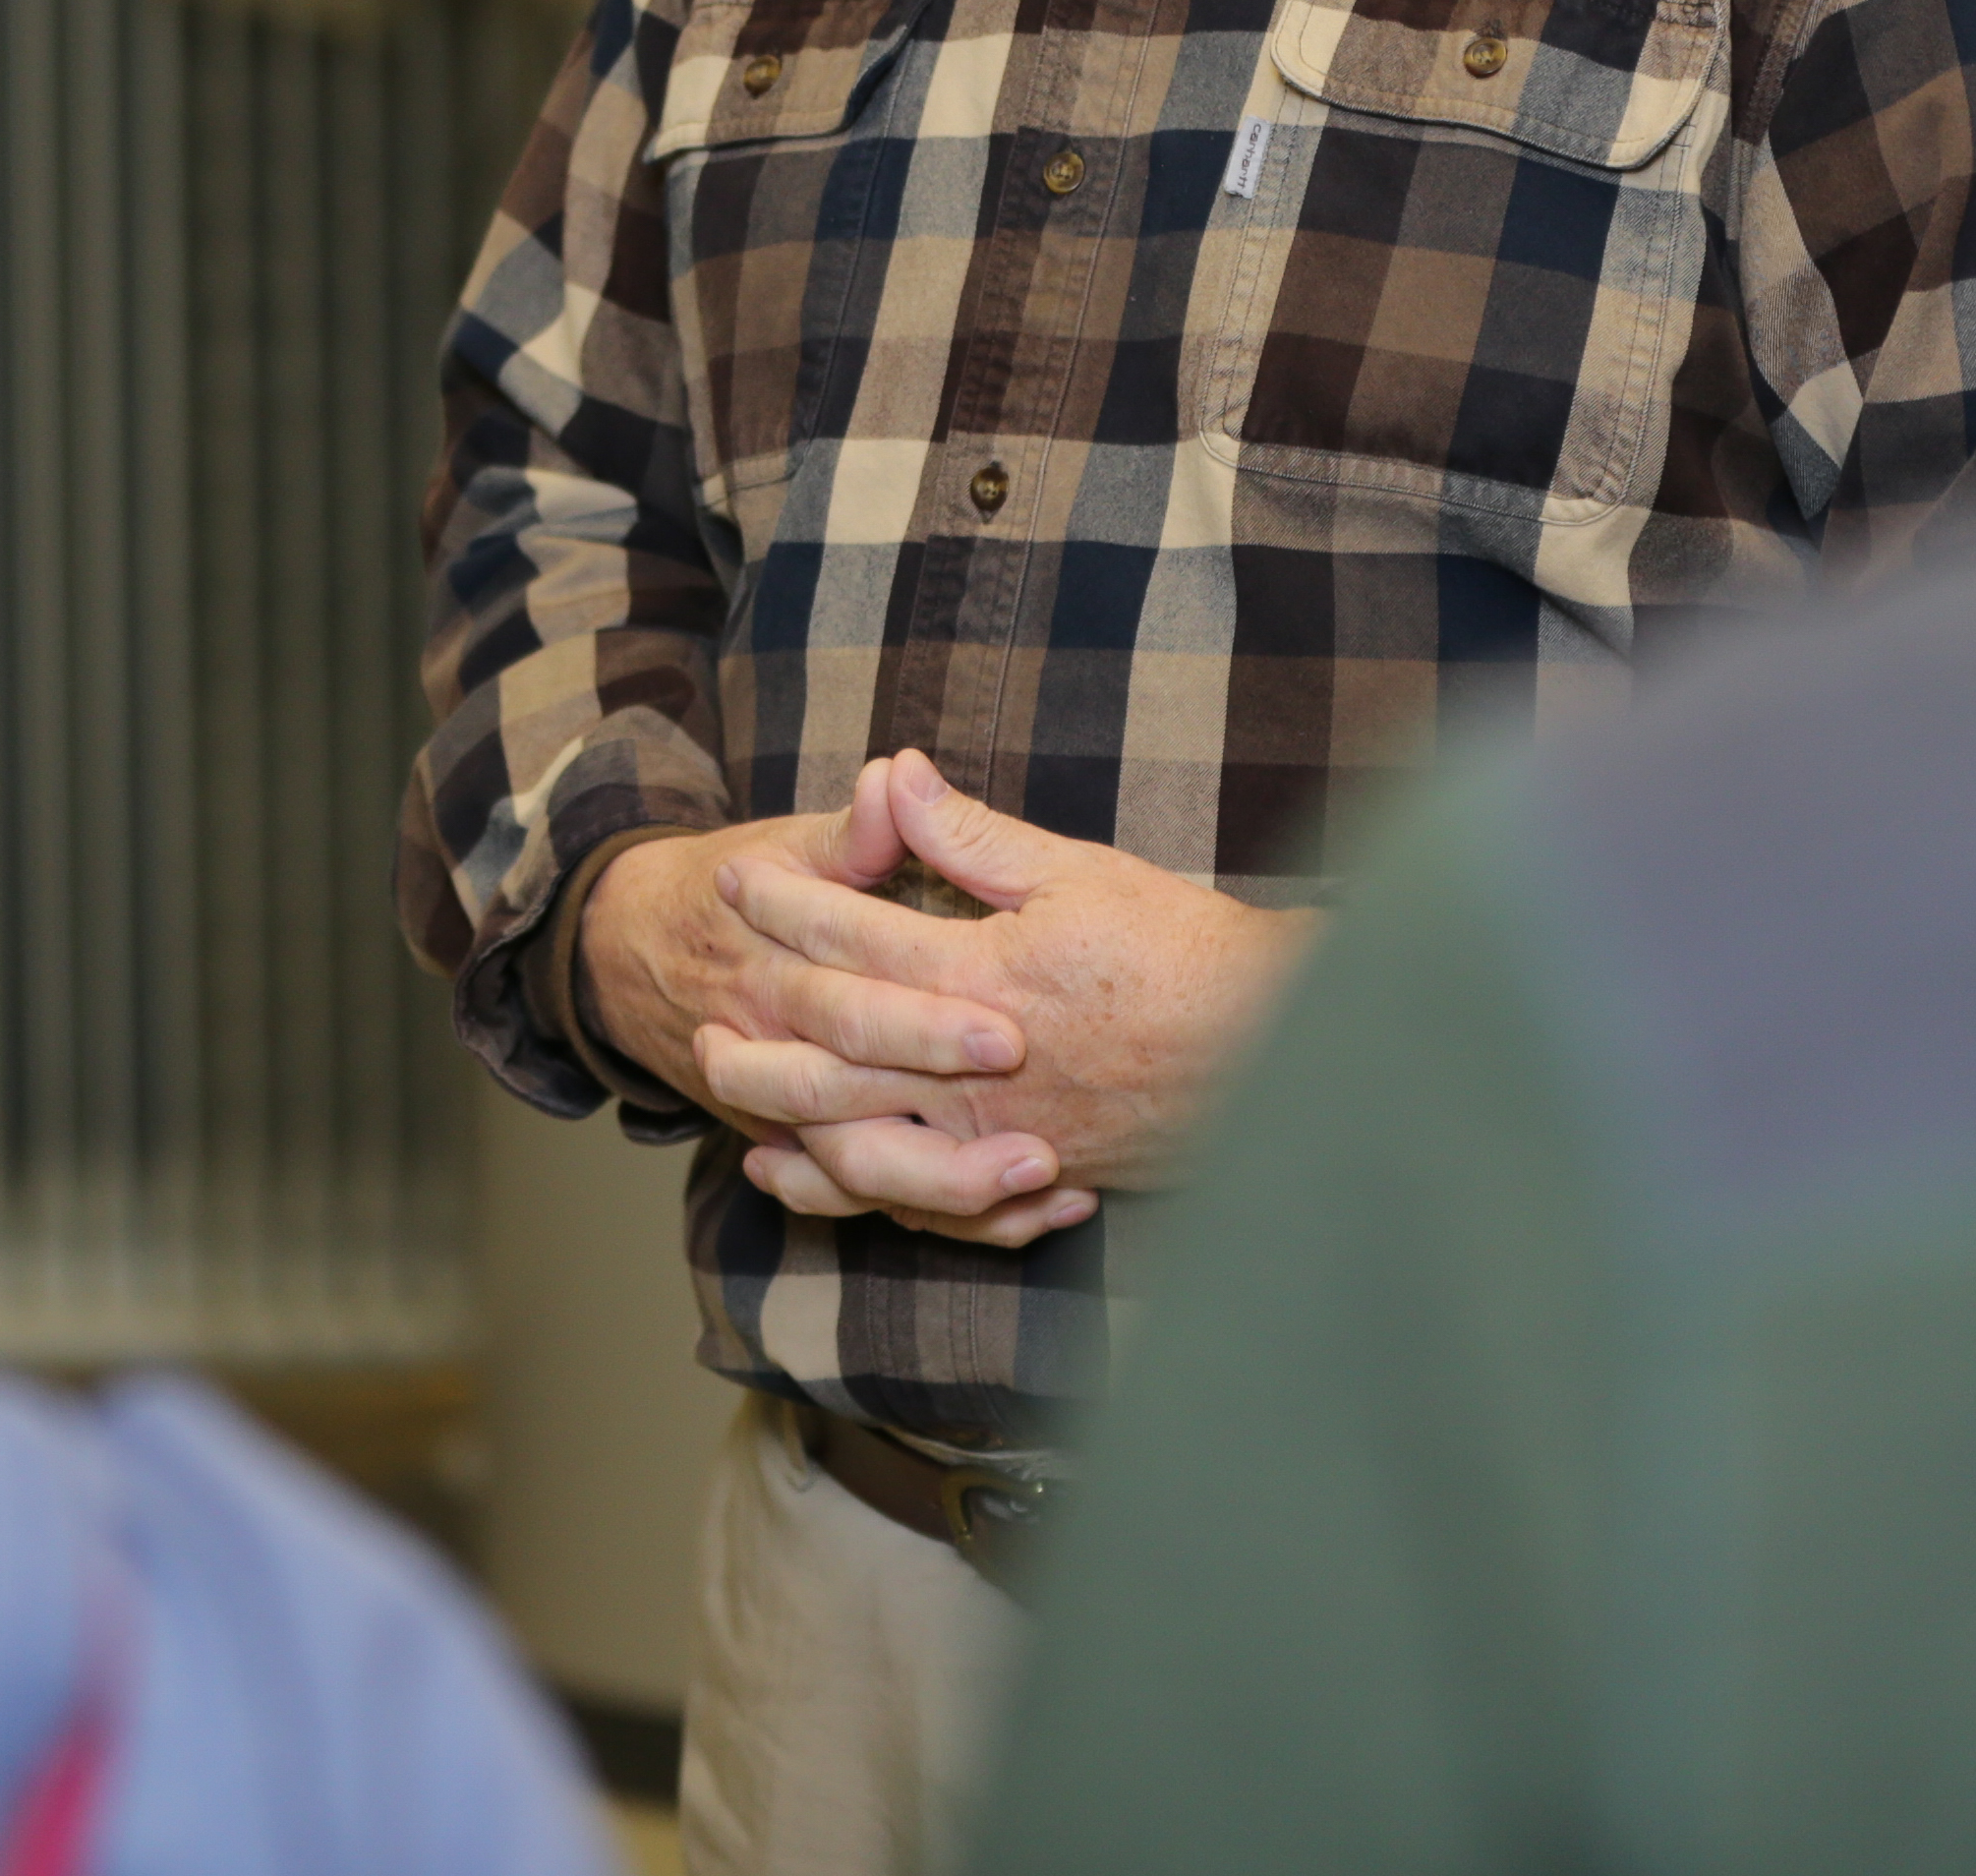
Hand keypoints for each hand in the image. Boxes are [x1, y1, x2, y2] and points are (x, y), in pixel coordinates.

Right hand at [575, 813, 1072, 1244]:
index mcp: (775, 971)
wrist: (631, 950)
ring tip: (1039, 1185)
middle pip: (854, 1108)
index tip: (1012, 1034)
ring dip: (946, 1191)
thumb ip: (850, 831)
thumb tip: (896, 778)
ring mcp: (778, 1112)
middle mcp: (770, 1051)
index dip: (927, 1024)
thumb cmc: (738, 888)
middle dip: (946, 1133)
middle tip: (1040, 1146)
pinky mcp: (799, 1149)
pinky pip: (865, 1203)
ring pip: (853, 1174)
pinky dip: (940, 1219)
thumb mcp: (784, 846)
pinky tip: (1023, 1219)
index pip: (852, 1003)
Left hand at [697, 751, 1315, 1217]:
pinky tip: (812, 1175)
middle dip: (757, 1024)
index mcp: (979, 976)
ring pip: (857, 1139)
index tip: (736, 877)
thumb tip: (891, 775)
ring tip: (731, 1094)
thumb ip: (971, 837)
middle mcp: (970, 1069)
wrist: (1278, 1052)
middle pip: (830, 1054)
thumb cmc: (1185, 952)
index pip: (852, 937)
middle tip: (696, 1005)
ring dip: (782, 1116)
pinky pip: (913, 1200)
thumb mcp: (1078, 872)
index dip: (787, 902)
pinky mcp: (1023, 1179)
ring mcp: (992, 1135)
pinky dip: (851, 1191)